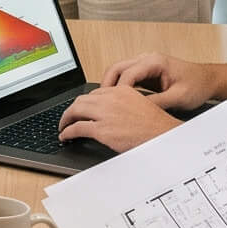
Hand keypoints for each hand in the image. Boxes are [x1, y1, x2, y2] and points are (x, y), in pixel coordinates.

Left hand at [57, 84, 180, 151]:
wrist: (163, 136)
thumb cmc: (156, 126)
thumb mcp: (140, 106)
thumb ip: (123, 105)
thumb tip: (110, 113)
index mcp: (121, 91)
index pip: (95, 93)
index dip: (86, 102)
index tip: (82, 109)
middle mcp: (111, 99)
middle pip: (82, 100)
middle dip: (72, 109)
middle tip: (68, 117)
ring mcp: (105, 114)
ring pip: (75, 111)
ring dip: (66, 119)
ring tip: (63, 126)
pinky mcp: (102, 130)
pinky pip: (77, 128)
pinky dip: (67, 132)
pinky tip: (66, 136)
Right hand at [99, 53, 226, 110]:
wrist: (208, 80)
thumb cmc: (197, 85)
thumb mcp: (178, 97)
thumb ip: (157, 103)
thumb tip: (137, 111)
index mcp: (155, 62)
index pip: (127, 73)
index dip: (117, 90)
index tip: (112, 105)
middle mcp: (147, 59)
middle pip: (116, 68)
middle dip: (106, 85)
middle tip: (99, 103)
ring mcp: (145, 64)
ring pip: (118, 71)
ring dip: (110, 86)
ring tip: (105, 104)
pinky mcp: (145, 72)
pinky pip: (126, 77)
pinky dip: (119, 88)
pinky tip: (116, 101)